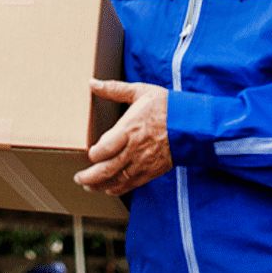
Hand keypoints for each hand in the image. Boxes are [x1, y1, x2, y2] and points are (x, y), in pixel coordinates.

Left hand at [73, 78, 171, 195]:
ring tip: (89, 186)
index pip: (105, 148)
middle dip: (90, 177)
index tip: (90, 153)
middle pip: (107, 169)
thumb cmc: (167, 106)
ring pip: (118, 180)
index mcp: (129, 129)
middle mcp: (134, 149)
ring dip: (101, 185)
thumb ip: (115, 89)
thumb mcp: (140, 92)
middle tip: (78, 178)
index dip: (94, 154)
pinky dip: (119, 189)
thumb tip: (92, 82)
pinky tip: (110, 189)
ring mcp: (143, 162)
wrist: (193, 124)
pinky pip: (132, 184)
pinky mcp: (152, 170)